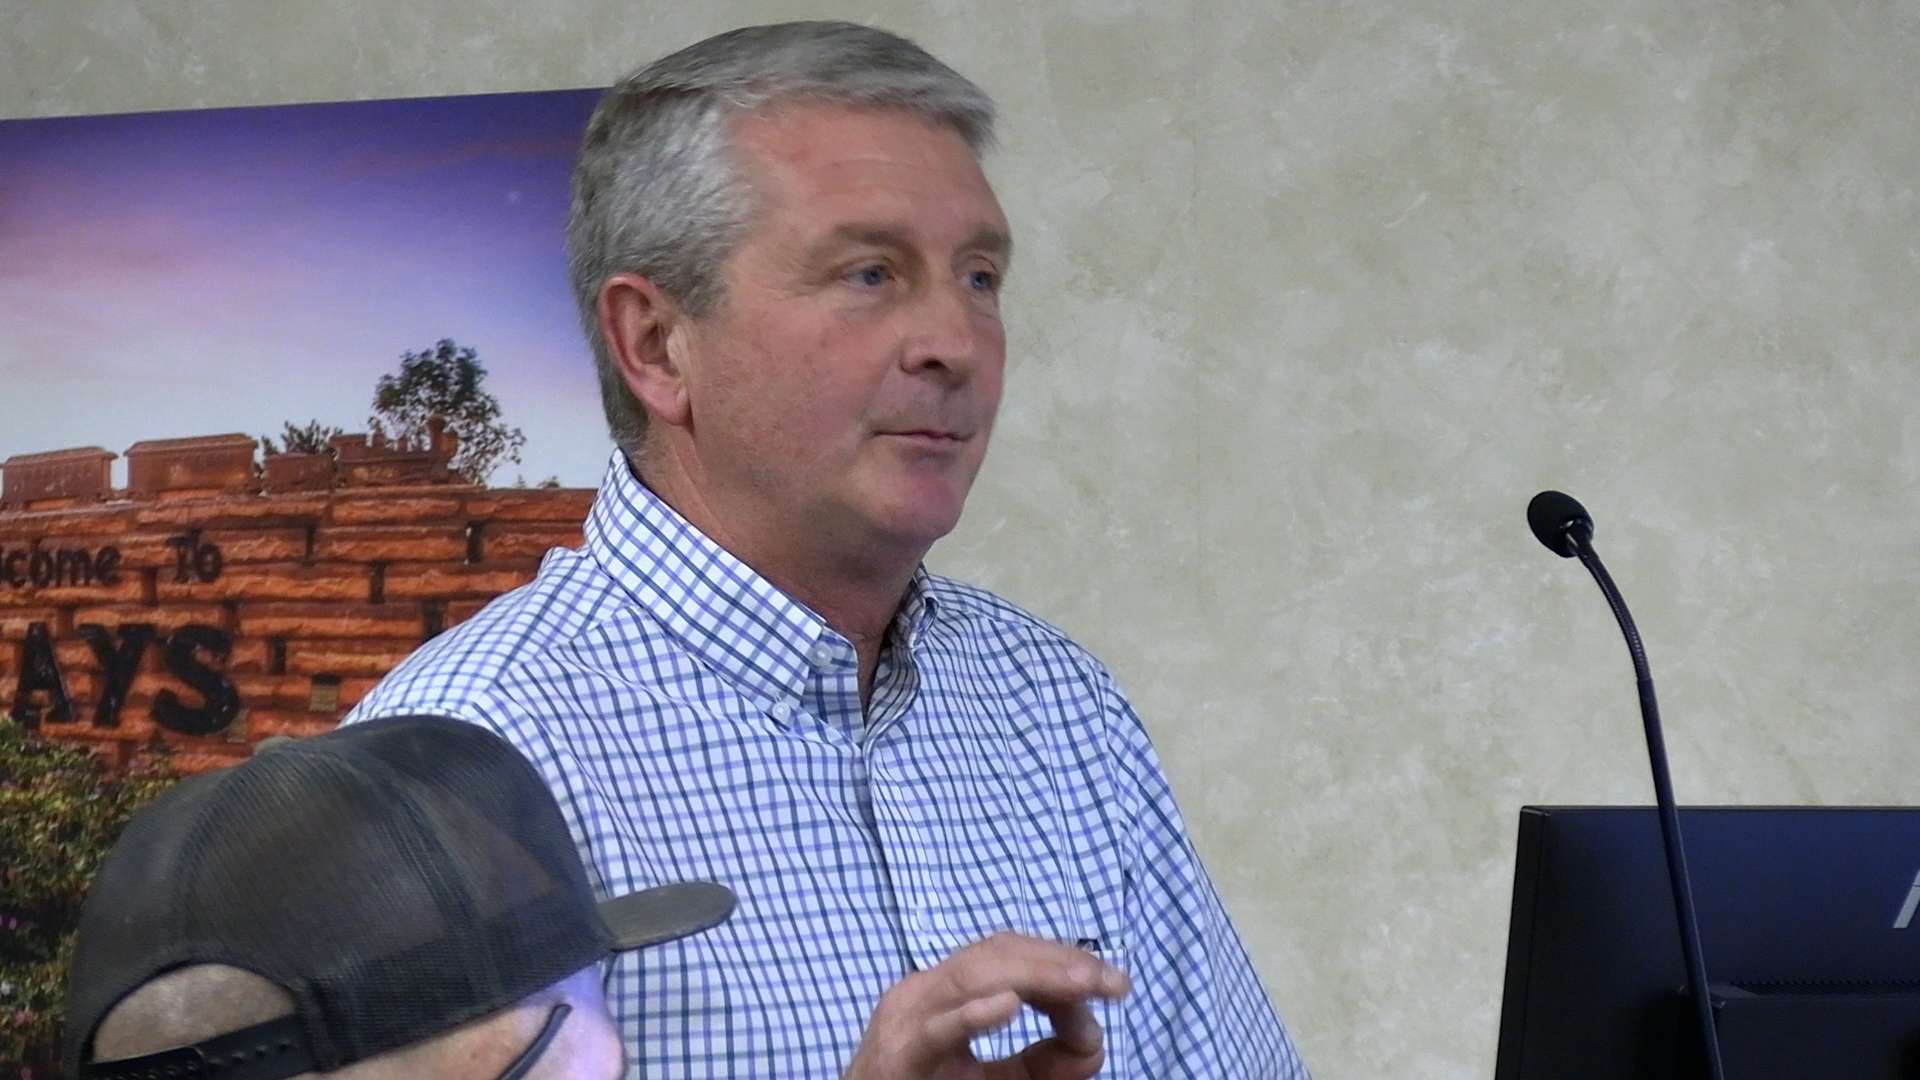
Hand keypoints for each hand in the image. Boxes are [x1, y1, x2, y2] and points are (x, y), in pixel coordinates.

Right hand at [842, 932, 1130, 1079]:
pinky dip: (973, 1016)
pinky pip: (938, 1032)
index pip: (1005, 954)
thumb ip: (1044, 1062)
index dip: (1059, 958)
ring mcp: (904, 1022)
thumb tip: (1094, 1039)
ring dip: (1034, 977)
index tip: (1111, 984)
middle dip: (1057, 960)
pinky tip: (1010, 1007)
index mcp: (943, 992)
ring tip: (1082, 983)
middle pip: (993, 954)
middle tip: (1111, 981)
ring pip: (969, 979)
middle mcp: (920, 993)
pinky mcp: (898, 1059)